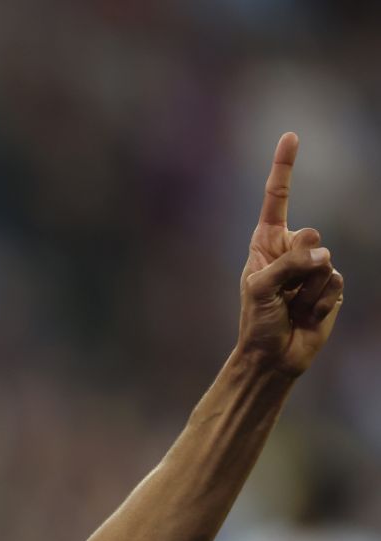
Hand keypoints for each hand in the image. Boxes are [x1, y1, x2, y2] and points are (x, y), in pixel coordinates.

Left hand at [237, 132, 343, 377]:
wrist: (274, 354)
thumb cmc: (257, 320)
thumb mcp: (261, 288)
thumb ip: (289, 265)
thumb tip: (324, 255)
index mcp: (266, 242)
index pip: (278, 198)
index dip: (285, 167)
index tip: (292, 135)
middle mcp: (290, 249)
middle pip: (311, 235)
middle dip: (298, 264)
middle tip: (282, 291)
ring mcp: (313, 267)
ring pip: (324, 262)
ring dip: (306, 290)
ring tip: (292, 306)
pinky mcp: (331, 285)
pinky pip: (334, 283)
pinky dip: (319, 302)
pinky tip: (306, 314)